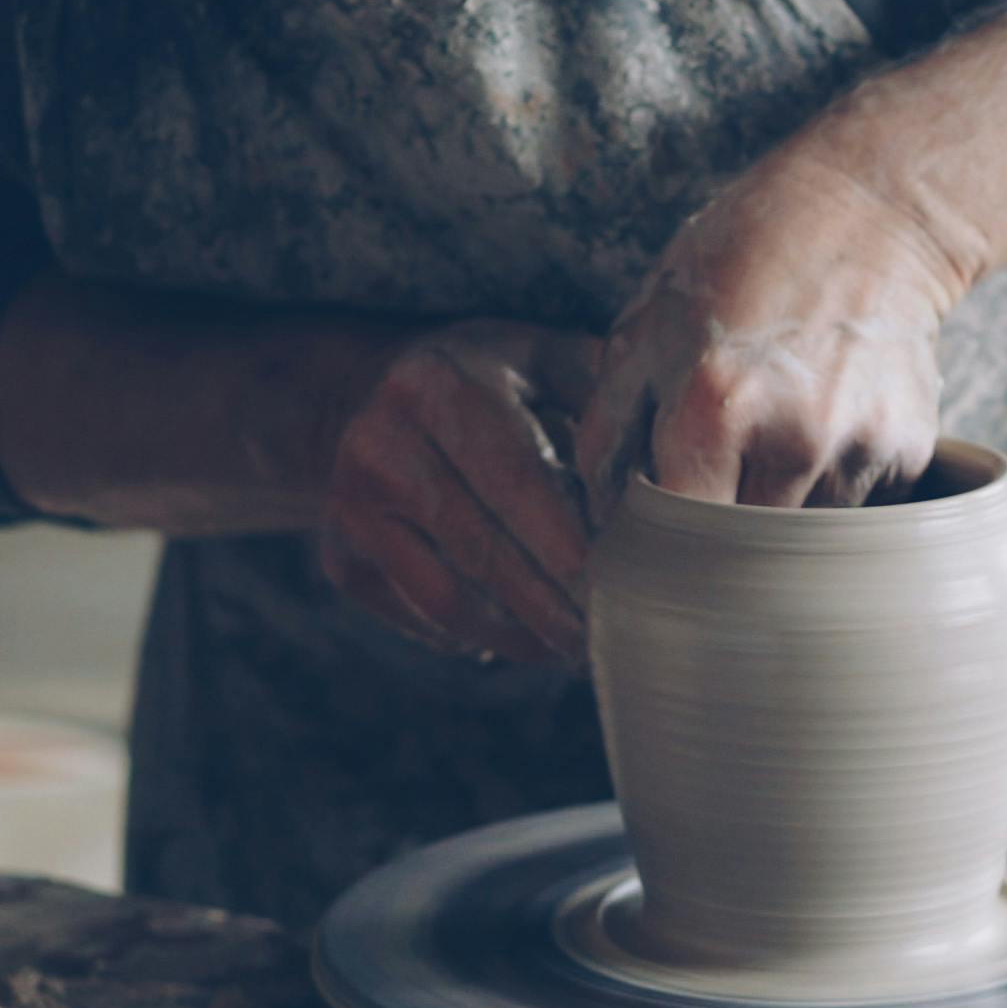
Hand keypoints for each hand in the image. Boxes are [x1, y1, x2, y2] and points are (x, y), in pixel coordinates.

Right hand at [316, 319, 600, 662]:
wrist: (370, 393)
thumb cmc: (490, 379)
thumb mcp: (543, 359)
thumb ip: (604, 397)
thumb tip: (667, 469)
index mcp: (439, 385)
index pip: (517, 481)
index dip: (571, 545)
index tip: (625, 588)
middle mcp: (379, 442)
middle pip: (483, 550)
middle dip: (555, 605)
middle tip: (614, 637)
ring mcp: (350, 505)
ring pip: (449, 599)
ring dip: (520, 636)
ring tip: (576, 648)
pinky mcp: (339, 556)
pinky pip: (421, 616)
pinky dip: (477, 637)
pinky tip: (523, 637)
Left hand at [575, 155, 969, 513]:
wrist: (872, 212)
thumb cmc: (742, 260)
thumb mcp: (646, 325)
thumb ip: (609, 429)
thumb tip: (601, 518)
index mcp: (714, 408)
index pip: (678, 539)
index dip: (660, 549)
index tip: (652, 540)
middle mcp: (794, 438)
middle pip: (744, 554)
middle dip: (718, 539)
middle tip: (710, 493)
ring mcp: (861, 447)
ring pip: (806, 539)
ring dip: (780, 517)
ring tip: (772, 445)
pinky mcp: (911, 448)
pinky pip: (860, 511)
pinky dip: (832, 491)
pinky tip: (823, 429)